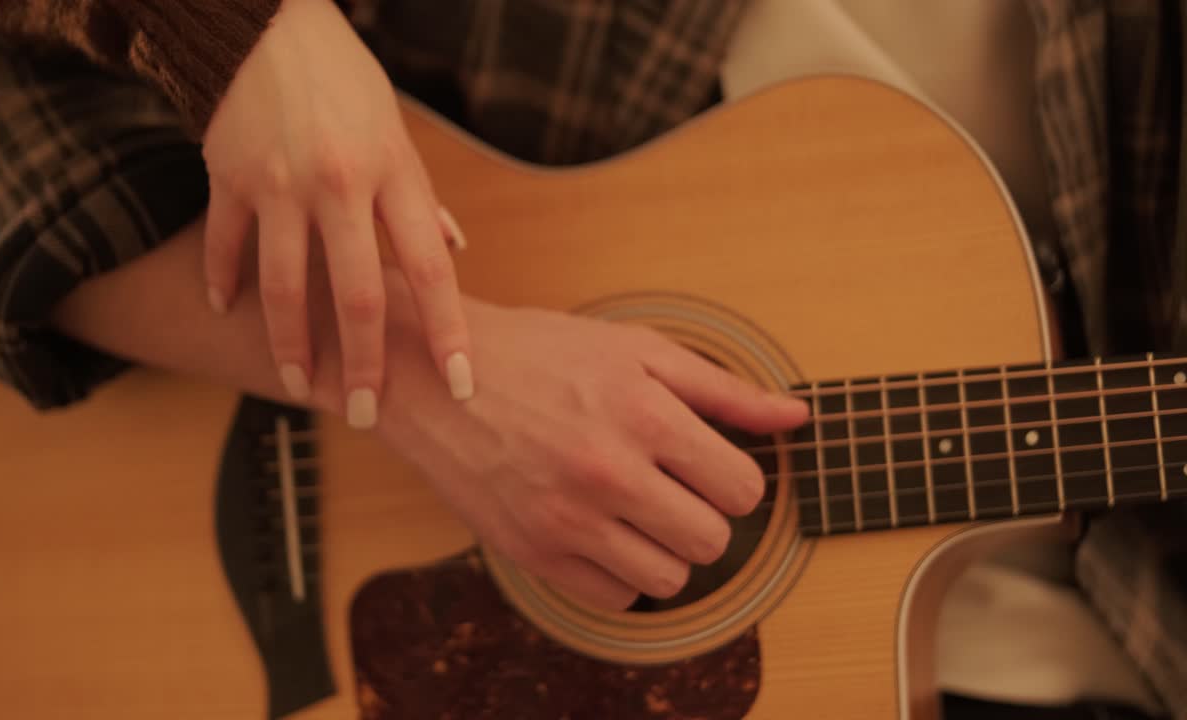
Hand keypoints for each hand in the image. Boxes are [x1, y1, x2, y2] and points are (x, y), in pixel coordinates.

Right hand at [200, 0, 469, 427]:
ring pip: (285, 287)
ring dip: (291, 346)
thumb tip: (453, 248)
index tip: (461, 383)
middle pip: (357, 295)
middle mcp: (340, 184)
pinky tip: (226, 311)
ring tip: (298, 385)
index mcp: (393, 172)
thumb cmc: (342, 80)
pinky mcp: (228, 177)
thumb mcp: (396, 129)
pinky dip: (225, 283)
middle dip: (363, 365)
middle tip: (363, 412)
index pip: (431, 269)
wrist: (264, 21)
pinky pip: (226, 246)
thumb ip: (419, 196)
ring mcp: (279, 184)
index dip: (446, 332)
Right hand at [378, 295, 809, 609]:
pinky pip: (614, 597)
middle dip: (704, 516)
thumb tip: (798, 418)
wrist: (436, 375)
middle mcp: (608, 471)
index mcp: (643, 413)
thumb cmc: (539, 354)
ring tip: (635, 510)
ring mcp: (566, 518)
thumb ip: (723, 388)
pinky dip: (618, 571)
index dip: (734, 479)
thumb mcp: (635, 350)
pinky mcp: (531, 552)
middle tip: (672, 489)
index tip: (706, 467)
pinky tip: (599, 530)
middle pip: (712, 541)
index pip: (743, 489)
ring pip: (669, 578)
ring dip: (664, 549)